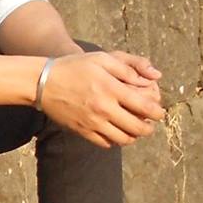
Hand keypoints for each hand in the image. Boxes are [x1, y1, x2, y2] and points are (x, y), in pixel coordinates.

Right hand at [39, 50, 164, 147]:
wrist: (43, 82)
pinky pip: (106, 143)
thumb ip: (128, 67)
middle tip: (150, 124)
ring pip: (123, 139)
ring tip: (135, 130)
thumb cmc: (75, 66)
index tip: (160, 112)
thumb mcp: (102, 58)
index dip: (157, 112)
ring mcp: (93, 123)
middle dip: (149, 128)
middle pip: (137, 128)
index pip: (144, 106)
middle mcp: (104, 109)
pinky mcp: (83, 131)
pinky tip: (117, 132)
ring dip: (134, 136)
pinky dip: (116, 141)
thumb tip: (153, 76)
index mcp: (111, 89)